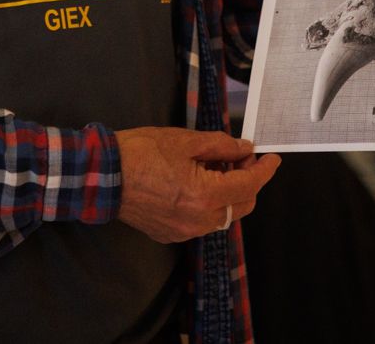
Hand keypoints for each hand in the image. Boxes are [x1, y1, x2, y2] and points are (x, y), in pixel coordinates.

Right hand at [115, 127, 281, 243]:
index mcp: (205, 195)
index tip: (271, 158)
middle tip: (240, 157)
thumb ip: (221, 146)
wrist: (103, 175)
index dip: (264, 170)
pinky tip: (197, 183)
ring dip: (228, 194)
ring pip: (223, 216)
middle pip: (241, 205)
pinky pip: (201, 222)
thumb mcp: (186, 141)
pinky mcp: (170, 234)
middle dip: (248, 181)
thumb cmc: (140, 153)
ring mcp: (184, 231)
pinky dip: (208, 205)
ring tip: (215, 167)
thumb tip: (244, 149)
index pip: (249, 185)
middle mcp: (199, 220)